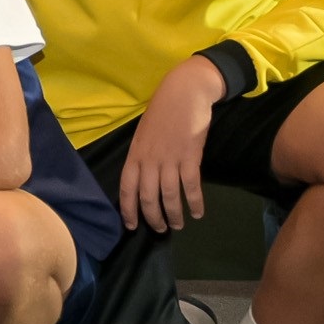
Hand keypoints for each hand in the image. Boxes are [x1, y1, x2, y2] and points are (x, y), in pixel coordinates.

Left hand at [116, 55, 223, 230]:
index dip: (128, 209)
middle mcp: (149, 160)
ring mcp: (169, 159)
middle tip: (160, 229)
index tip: (131, 226)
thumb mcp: (143, 134)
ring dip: (174, 214)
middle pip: (147, 197)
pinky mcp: (189, 157)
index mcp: (135, 155)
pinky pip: (191, 186)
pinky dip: (195, 202)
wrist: (183, 93)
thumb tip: (144, 178)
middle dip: (152, 217)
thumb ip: (143, 156)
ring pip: (169, 196)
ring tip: (178, 225)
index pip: (126, 188)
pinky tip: (198, 213)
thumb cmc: (162, 112)